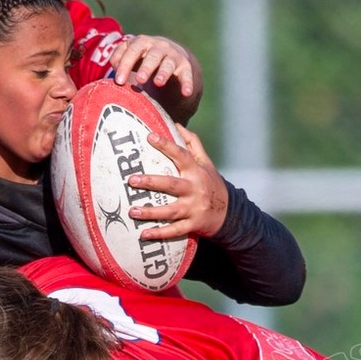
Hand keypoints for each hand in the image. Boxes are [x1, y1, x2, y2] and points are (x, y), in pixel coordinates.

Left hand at [109, 34, 196, 102]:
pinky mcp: (185, 66)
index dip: (125, 65)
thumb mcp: (130, 56)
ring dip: (163, 73)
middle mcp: (159, 46)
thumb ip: (118, 60)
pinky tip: (186, 93)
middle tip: (139, 80)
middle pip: (152, 56)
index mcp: (142, 42)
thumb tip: (116, 74)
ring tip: (158, 83)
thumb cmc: (142, 57)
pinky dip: (187, 83)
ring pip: (168, 64)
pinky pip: (186, 75)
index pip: (132, 50)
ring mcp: (173, 56)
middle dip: (146, 67)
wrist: (168, 54)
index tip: (119, 81)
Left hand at [127, 125, 228, 240]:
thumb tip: (177, 124)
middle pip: (171, 185)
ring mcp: (194, 209)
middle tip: (131, 180)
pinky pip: (175, 231)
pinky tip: (144, 235)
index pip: (181, 155)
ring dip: (151, 212)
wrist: (229, 213)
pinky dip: (160, 233)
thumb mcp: (206, 163)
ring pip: (170, 211)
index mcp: (196, 172)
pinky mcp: (193, 225)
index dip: (166, 145)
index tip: (149, 137)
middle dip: (151, 182)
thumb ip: (193, 144)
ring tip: (132, 211)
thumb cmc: (212, 184)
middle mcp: (195, 189)